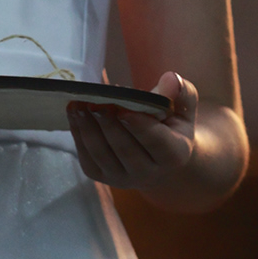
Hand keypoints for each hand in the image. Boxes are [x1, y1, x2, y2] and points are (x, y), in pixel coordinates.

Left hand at [68, 70, 199, 200]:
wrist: (160, 158)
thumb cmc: (173, 124)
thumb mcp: (184, 107)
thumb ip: (181, 92)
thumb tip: (171, 79)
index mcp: (174, 155)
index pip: (156, 141)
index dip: (139, 126)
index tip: (123, 108)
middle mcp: (148, 173)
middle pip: (125, 149)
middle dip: (108, 124)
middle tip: (95, 101)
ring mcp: (123, 179)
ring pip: (102, 155)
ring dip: (88, 129)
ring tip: (77, 105)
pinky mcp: (103, 178)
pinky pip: (88, 159)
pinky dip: (79, 136)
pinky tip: (73, 115)